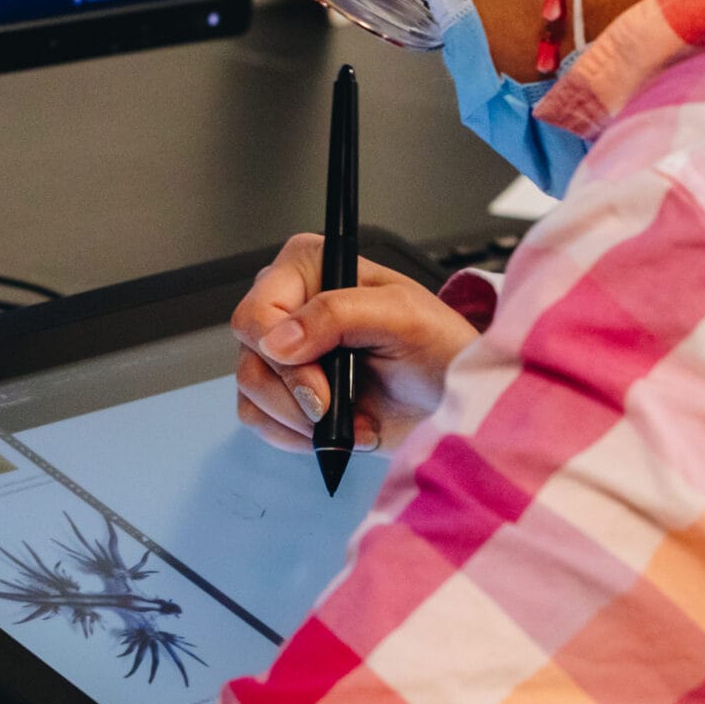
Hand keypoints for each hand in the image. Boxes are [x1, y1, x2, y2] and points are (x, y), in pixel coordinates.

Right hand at [230, 233, 480, 453]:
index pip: (257, 312)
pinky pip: (258, 419)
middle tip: (335, 408)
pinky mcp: (285, 392)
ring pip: (250, 391)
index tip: (320, 384)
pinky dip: (295, 436)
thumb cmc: (439, 348)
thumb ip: (338, 313)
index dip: (281, 355)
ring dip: (299, 419)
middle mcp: (288, 304)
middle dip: (294, 394)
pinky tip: (337, 431)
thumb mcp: (402, 315)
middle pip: (250, 355)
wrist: (454, 399)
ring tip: (348, 420)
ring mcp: (284, 351)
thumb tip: (277, 341)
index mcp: (309, 267)